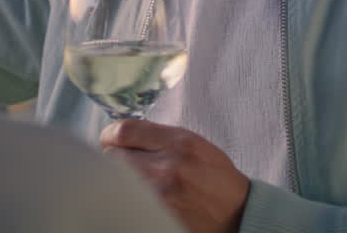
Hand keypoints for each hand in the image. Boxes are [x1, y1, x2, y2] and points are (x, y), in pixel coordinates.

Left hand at [101, 119, 249, 232]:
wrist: (237, 212)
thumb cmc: (216, 178)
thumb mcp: (195, 145)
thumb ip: (160, 137)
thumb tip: (124, 134)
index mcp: (180, 142)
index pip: (125, 130)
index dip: (111, 134)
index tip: (110, 139)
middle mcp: (169, 166)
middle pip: (114, 156)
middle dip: (114, 158)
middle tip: (121, 162)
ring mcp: (161, 194)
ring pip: (117, 181)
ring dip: (120, 179)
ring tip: (132, 180)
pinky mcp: (157, 214)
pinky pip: (127, 201)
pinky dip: (126, 197)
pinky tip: (136, 196)